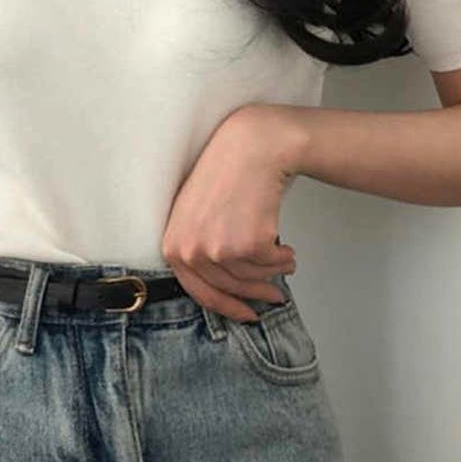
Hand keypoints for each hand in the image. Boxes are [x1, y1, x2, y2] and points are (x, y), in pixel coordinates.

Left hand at [161, 103, 298, 321]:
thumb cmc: (225, 174)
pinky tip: (286, 247)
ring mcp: (220, 249)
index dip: (227, 307)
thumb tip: (222, 283)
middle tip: (274, 296)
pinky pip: (272, 264)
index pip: (199, 292)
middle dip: (257, 294)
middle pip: (230, 289)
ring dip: (273, 272)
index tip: (245, 313)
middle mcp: (192, 252)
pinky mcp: (249, 244)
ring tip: (284, 258)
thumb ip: (199, 249)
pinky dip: (284, 258)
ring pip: (255, 277)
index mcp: (174, 246)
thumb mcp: (194, 214)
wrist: (251, 148)